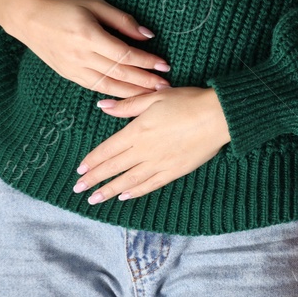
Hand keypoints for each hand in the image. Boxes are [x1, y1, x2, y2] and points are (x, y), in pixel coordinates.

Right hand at [0, 0, 169, 96]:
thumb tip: (147, 35)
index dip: (146, 61)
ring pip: (107, 85)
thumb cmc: (64, 6)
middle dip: (145, 81)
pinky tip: (127, 96)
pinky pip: (94, 86)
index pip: (124, 54)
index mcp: (89, 36)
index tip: (165, 64)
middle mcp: (80, 56)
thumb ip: (122, 20)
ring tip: (152, 95)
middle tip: (165, 87)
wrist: (28, 18)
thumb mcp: (95, 4)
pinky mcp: (68, 74)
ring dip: (132, 92)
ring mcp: (73, 68)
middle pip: (119, 73)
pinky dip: (113, 92)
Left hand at [74, 87, 230, 203]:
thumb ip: (128, 105)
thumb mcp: (155, 97)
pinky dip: (136, 191)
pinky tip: (126, 196)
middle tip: (78, 189)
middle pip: (113, 167)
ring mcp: (159, 162)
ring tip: (95, 199)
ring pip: (129, 180)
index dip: (93, 161)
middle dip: (94, 180)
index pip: (107, 150)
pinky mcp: (175, 170)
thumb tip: (103, 106)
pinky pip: (151, 184)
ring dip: (109, 190)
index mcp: (137, 131)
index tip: (80, 171)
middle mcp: (144, 150)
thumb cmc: (189, 101)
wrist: (219, 115)